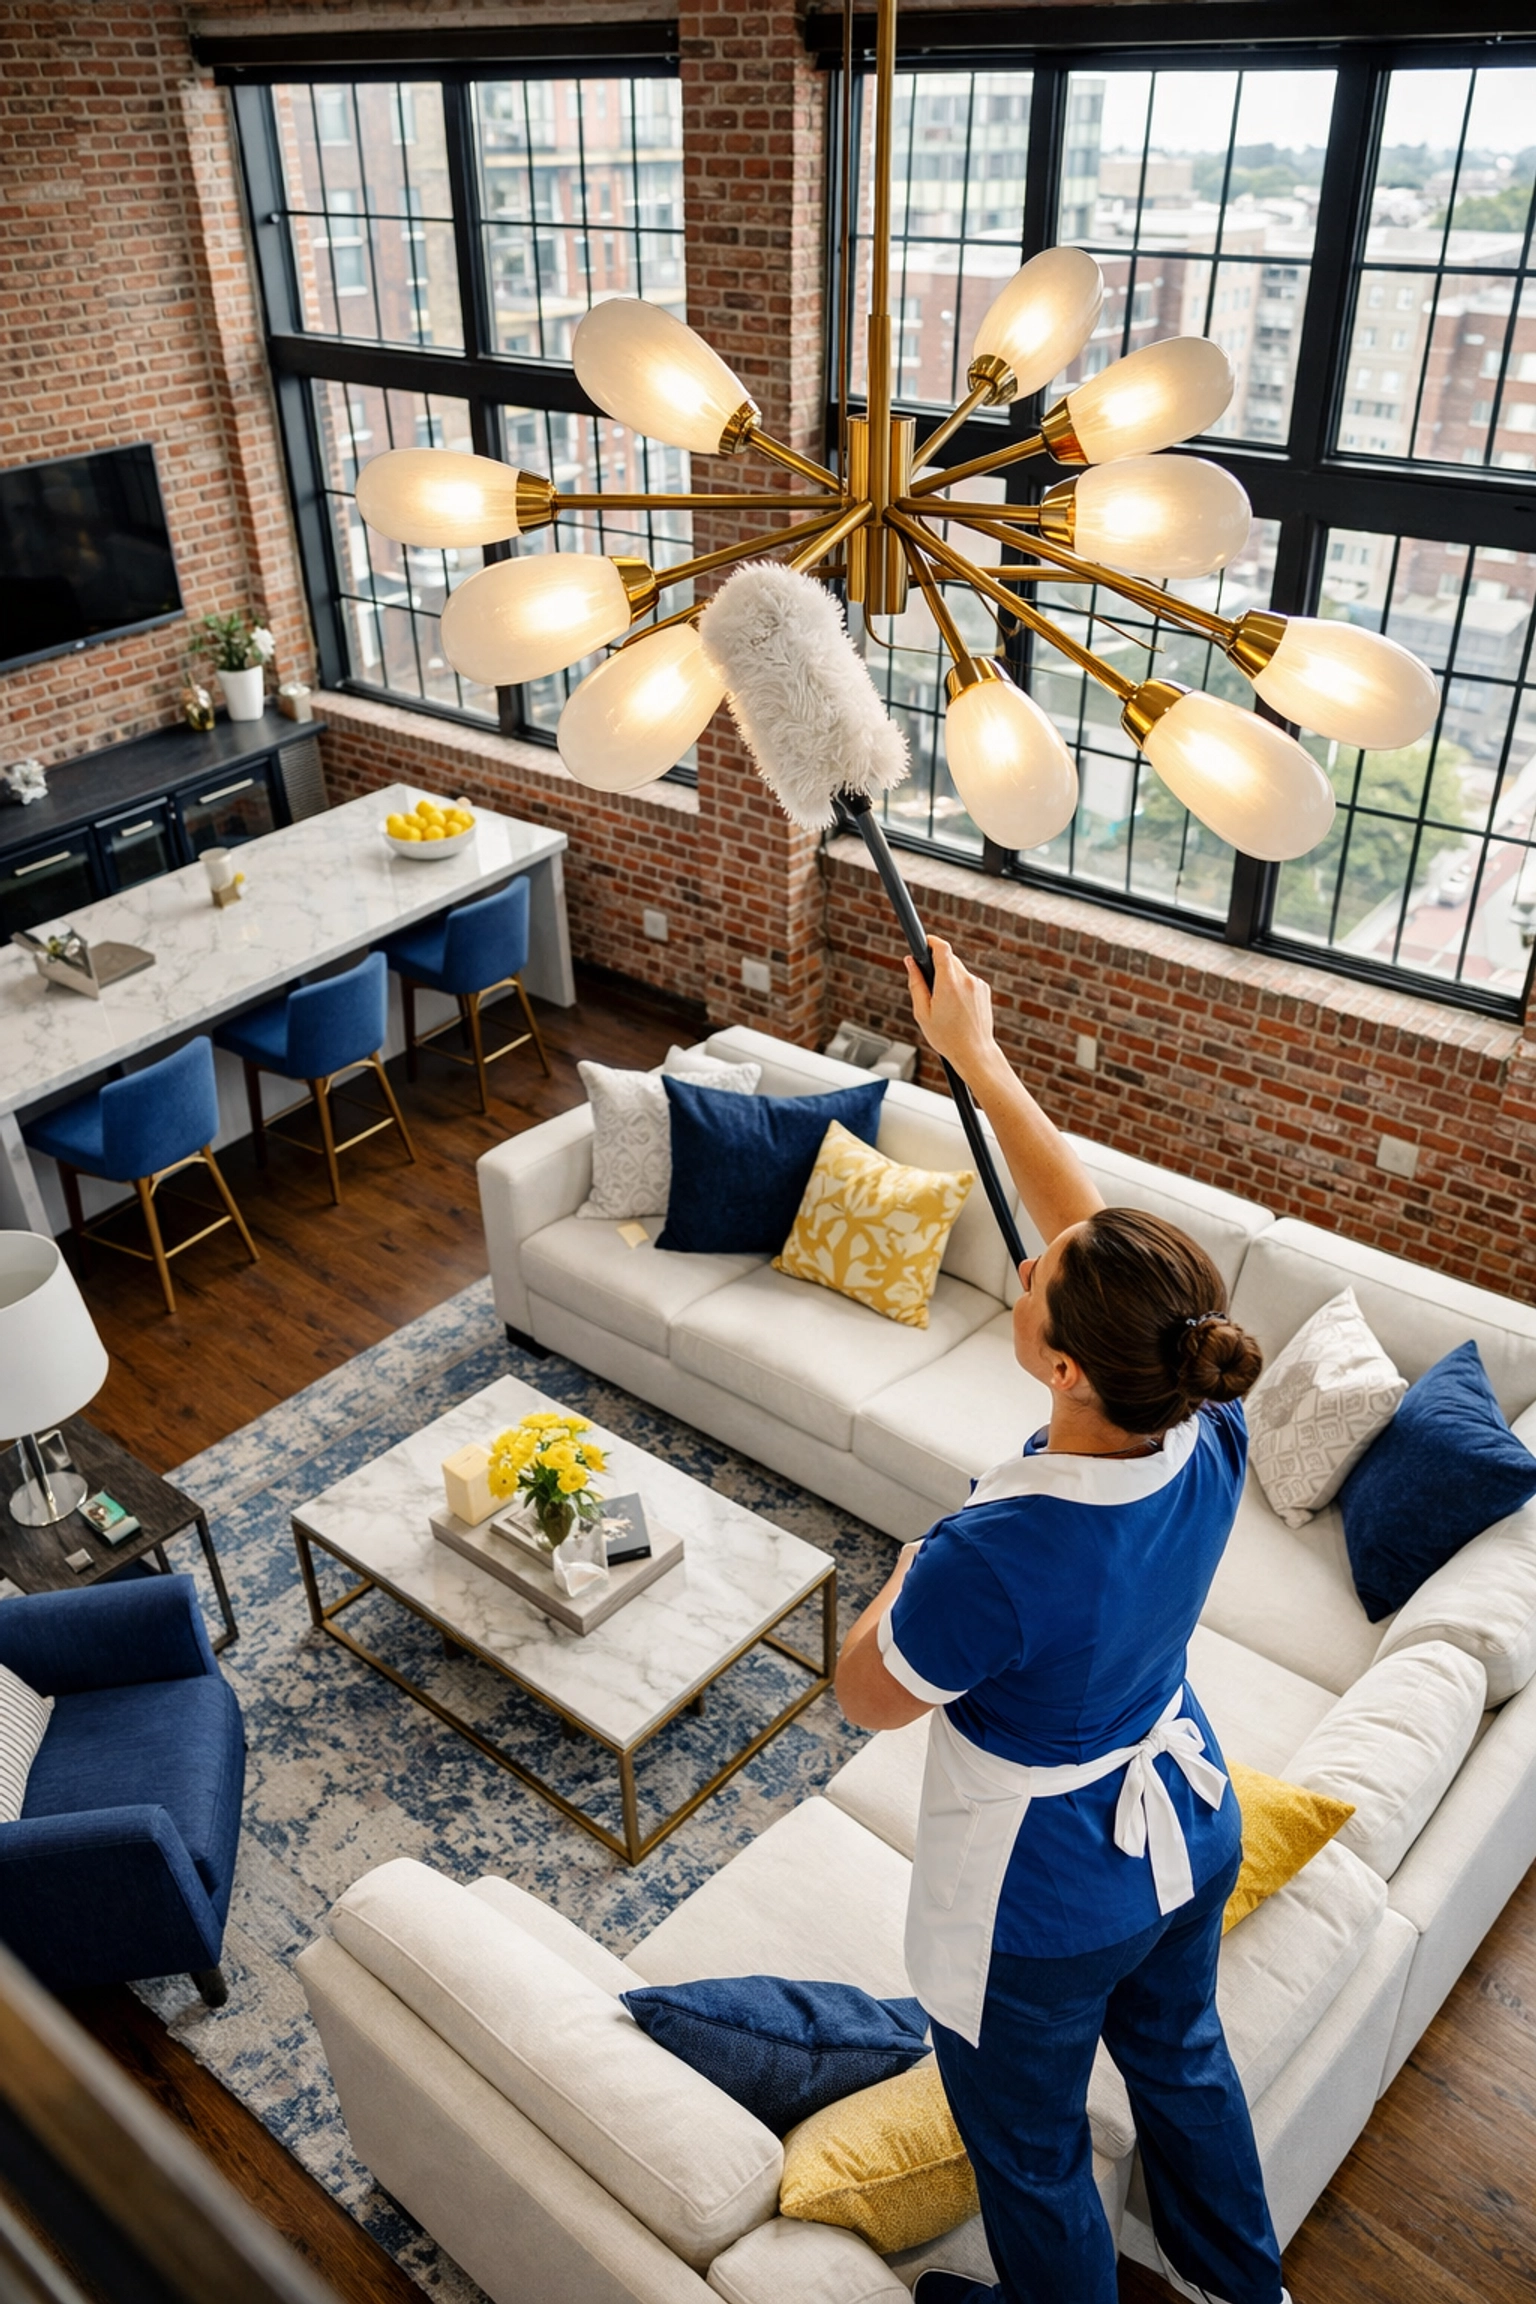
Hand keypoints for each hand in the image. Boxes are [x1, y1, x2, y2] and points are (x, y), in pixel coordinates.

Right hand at [904, 938, 998, 1084]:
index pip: (942, 948)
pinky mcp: (985, 990)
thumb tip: (910, 962)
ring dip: (949, 979)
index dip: (931, 941)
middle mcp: (966, 980)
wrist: (974, 1052)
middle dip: (937, 966)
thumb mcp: (922, 1013)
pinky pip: (968, 981)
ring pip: (958, 971)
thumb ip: (915, 983)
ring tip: (945, 1005)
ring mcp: (978, 985)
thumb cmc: (947, 1037)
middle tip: (929, 986)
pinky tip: (957, 1008)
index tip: (925, 942)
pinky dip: (960, 988)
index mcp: (948, 984)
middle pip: (949, 959)